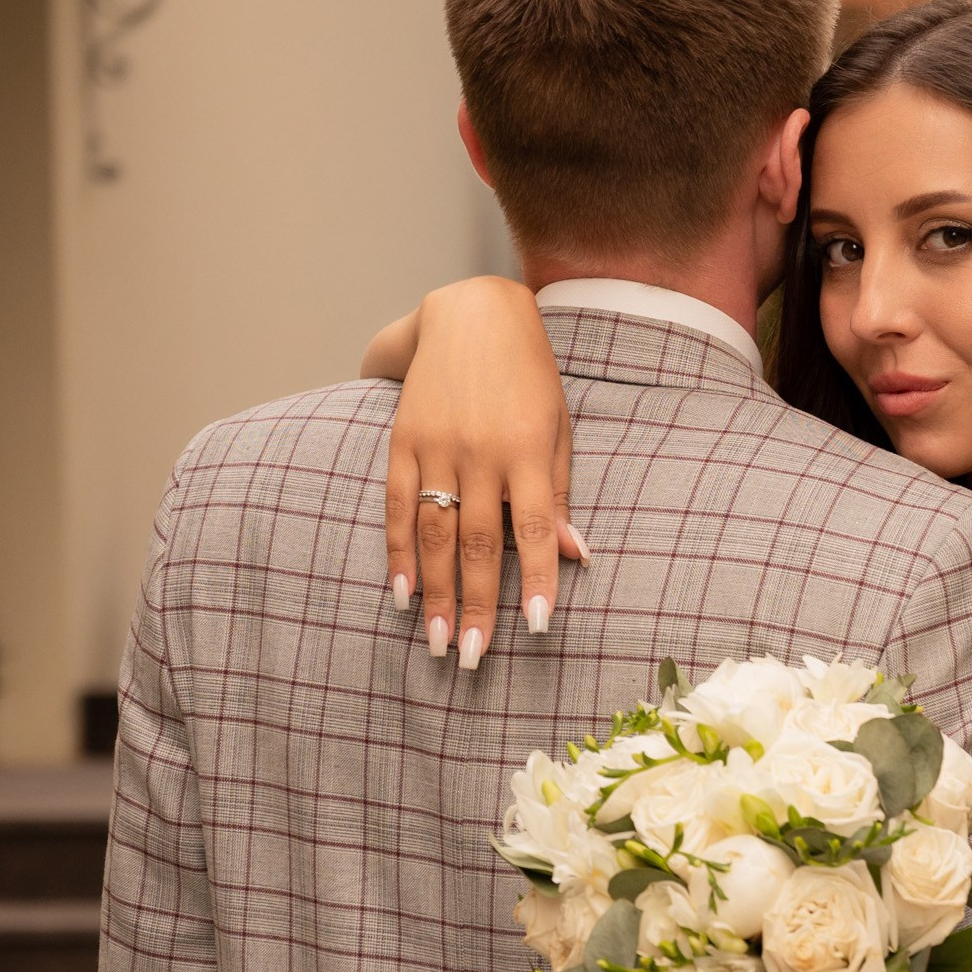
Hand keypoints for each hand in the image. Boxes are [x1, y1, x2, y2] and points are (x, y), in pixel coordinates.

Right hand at [380, 279, 585, 666]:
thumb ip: (559, 494)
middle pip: (475, 542)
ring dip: (434, 592)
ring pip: (433, 532)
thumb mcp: (559, 428)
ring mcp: (436, 446)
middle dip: (473, 604)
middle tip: (469, 657)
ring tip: (435, 641)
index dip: (534, 578)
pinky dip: (399, 552)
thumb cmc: (529, 378)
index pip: (532, 528)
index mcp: (529, 448)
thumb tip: (573, 556)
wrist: (471, 314)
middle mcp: (480, 450)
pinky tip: (402, 593)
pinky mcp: (403, 441)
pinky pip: (398, 506)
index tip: (535, 626)